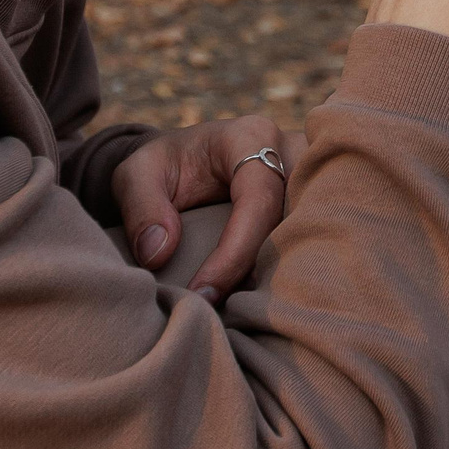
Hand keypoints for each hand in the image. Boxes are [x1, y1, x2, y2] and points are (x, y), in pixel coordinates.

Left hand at [110, 115, 310, 301]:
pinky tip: (259, 300)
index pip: (259, 200)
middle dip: (268, 269)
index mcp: (251, 137)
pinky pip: (312, 240)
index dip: (236, 253)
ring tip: (243, 311)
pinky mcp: (311, 203)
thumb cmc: (163, 166)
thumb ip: (141, 208)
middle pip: (298, 219)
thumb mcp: (135, 174)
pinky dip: (288, 272)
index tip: (203, 294)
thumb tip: (160, 254)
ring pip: (313, 232)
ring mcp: (307, 179)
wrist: (187, 158)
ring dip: (283, 274)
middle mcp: (290, 154)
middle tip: (227, 310)